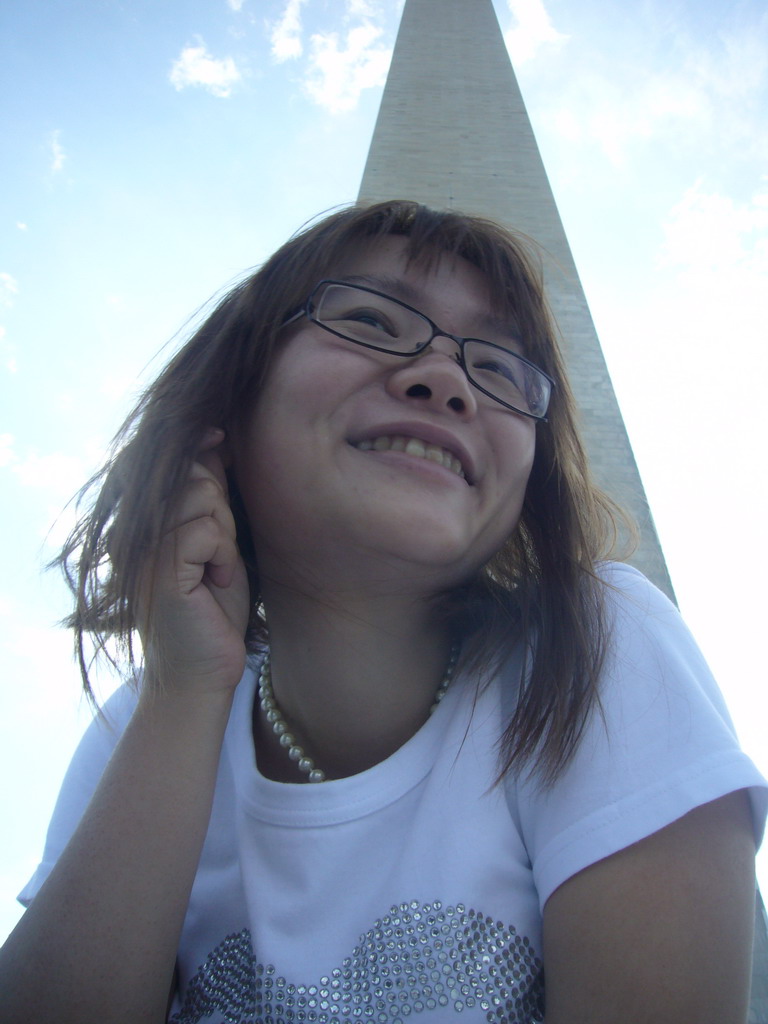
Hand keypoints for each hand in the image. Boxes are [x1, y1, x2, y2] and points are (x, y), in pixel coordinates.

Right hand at [139, 428, 249, 697]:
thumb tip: (213, 444)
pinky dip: (223, 552)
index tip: (220, 441)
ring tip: (218, 564)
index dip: (197, 445)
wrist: (201, 675)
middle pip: (190, 473)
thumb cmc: (214, 613)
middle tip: (221, 548)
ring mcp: (143, 552)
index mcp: (143, 524)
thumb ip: (209, 500)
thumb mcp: (216, 544)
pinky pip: (204, 529)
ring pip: (200, 496)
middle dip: (221, 502)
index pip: (164, 461)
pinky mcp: (160, 572)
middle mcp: (134, 533)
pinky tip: (217, 579)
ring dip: (224, 529)